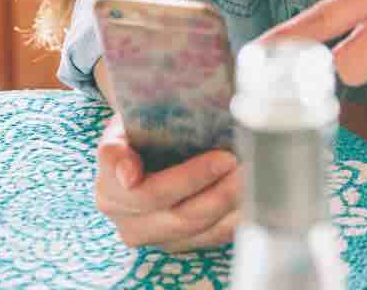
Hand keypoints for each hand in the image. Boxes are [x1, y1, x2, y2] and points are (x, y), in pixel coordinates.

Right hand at [94, 113, 241, 251]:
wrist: (139, 149)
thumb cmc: (138, 128)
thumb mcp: (125, 122)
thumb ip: (123, 146)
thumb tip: (129, 176)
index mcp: (109, 187)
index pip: (149, 191)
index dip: (189, 177)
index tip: (225, 158)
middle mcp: (124, 218)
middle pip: (180, 214)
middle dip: (222, 189)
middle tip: (253, 164)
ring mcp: (150, 235)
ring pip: (199, 229)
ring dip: (233, 204)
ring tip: (256, 176)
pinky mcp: (174, 243)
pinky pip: (210, 238)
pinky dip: (234, 218)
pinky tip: (252, 196)